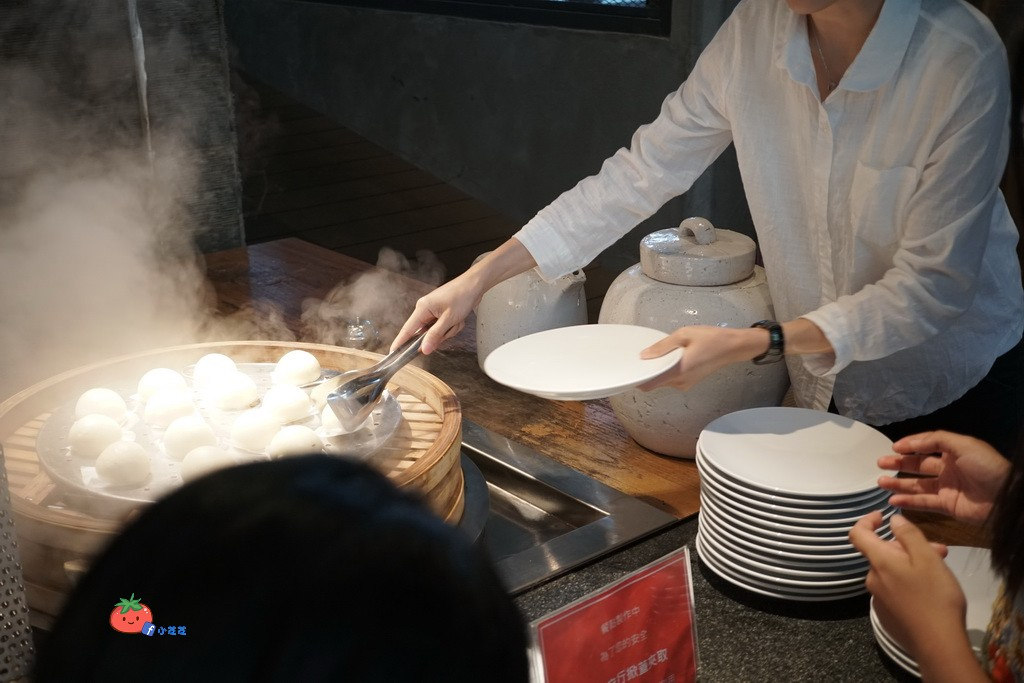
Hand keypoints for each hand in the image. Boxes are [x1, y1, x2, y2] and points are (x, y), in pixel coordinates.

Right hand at [392, 238, 535, 354]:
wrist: (475, 285)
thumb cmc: (461, 296)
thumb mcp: (449, 319)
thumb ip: (435, 335)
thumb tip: (424, 349)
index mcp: (422, 308)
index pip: (407, 329)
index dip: (400, 342)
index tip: (393, 353)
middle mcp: (425, 310)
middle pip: (426, 333)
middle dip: (441, 334)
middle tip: (450, 327)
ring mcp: (433, 311)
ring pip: (437, 332)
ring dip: (449, 330)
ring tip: (457, 319)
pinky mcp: (441, 313)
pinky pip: (444, 327)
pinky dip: (452, 326)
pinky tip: (459, 318)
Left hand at [637, 325, 768, 390]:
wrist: (734, 346)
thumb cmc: (710, 338)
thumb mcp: (684, 335)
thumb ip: (663, 346)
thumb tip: (643, 356)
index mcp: (677, 372)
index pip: (649, 385)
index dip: (637, 379)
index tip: (631, 368)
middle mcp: (680, 382)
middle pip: (654, 383)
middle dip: (646, 372)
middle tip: (640, 356)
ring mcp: (685, 384)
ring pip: (663, 381)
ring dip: (657, 370)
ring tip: (654, 353)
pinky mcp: (690, 381)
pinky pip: (672, 378)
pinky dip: (666, 370)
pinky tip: (668, 357)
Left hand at [849, 512, 974, 670]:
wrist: (938, 645)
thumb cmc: (935, 596)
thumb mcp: (928, 559)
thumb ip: (909, 535)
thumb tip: (892, 521)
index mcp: (879, 562)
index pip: (858, 534)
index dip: (867, 520)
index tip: (882, 516)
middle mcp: (873, 579)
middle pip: (883, 553)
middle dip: (908, 547)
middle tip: (939, 550)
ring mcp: (878, 598)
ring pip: (892, 571)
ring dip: (912, 564)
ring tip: (940, 570)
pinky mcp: (887, 614)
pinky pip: (894, 588)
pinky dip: (908, 582)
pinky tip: (930, 591)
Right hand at [877, 431, 1009, 524]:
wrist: (1006, 499)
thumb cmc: (987, 467)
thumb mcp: (963, 445)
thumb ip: (935, 440)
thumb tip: (908, 443)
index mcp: (953, 452)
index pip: (926, 446)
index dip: (910, 445)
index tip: (893, 447)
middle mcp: (948, 469)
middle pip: (918, 465)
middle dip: (899, 464)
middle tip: (880, 463)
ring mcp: (947, 488)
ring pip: (917, 485)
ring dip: (899, 484)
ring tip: (880, 482)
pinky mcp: (947, 506)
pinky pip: (924, 503)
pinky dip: (908, 502)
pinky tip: (894, 500)